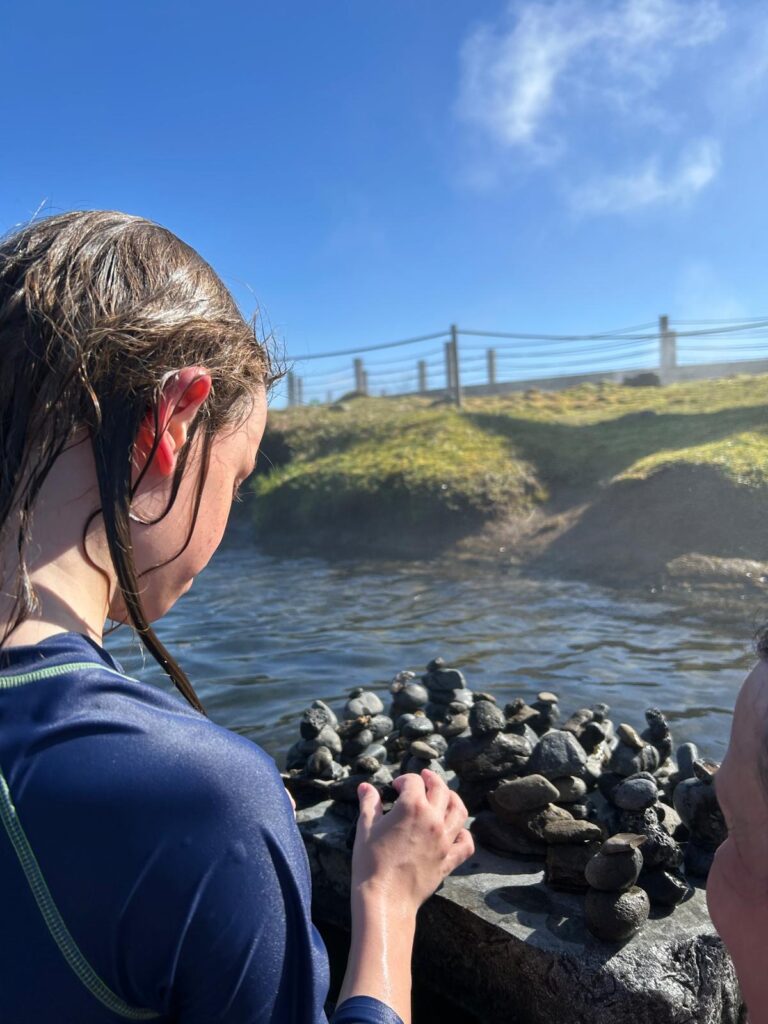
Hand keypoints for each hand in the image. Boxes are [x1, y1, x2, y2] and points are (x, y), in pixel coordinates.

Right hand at [351, 769, 473, 913]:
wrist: (385, 899)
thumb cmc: (370, 863)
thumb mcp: (365, 828)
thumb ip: (369, 803)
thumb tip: (365, 786)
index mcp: (412, 807)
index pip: (413, 781)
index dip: (404, 780)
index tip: (395, 787)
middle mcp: (433, 820)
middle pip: (440, 789)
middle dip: (431, 779)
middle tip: (424, 778)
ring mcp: (444, 840)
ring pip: (459, 811)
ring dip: (452, 798)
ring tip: (444, 796)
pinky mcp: (449, 860)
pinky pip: (466, 843)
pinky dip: (464, 834)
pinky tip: (456, 831)